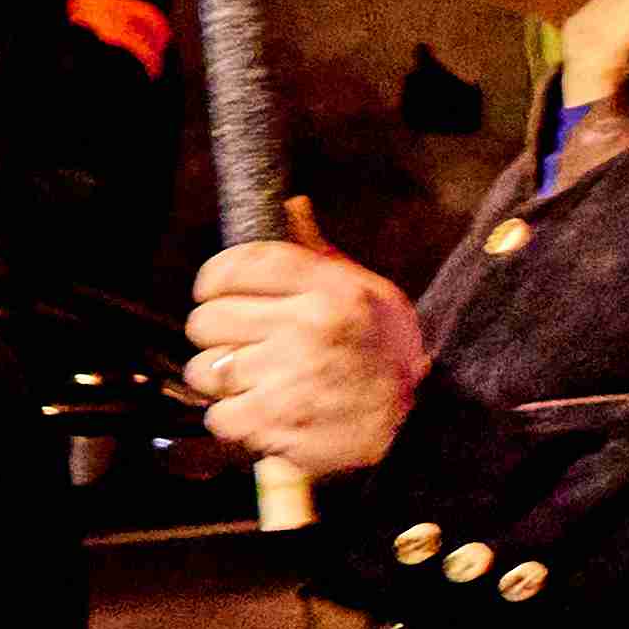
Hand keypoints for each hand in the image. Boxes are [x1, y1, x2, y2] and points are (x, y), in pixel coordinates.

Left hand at [186, 239, 425, 478]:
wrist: (422, 421)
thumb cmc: (385, 354)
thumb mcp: (368, 294)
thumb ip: (318, 255)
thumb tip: (290, 205)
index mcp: (332, 290)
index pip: (239, 265)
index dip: (214, 278)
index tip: (215, 291)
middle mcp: (310, 328)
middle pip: (208, 319)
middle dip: (218, 334)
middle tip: (244, 343)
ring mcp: (289, 378)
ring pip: (205, 369)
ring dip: (223, 379)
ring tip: (257, 380)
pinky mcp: (276, 422)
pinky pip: (219, 415)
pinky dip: (235, 418)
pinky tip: (264, 411)